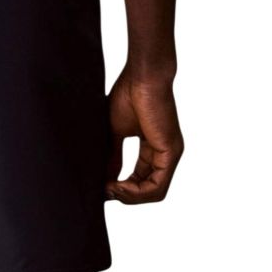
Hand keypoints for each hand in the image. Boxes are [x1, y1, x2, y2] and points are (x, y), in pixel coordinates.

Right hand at [105, 65, 183, 203]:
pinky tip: (119, 186)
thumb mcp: (115, 131)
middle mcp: (164, 152)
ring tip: (110, 189)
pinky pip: (157, 186)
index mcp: (153, 146)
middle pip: (147, 188)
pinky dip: (137, 192)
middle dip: (124, 194)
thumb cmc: (128, 93)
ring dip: (130, 196)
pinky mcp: (171, 152)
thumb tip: (103, 180)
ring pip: (154, 192)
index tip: (101, 186)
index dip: (121, 186)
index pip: (140, 177)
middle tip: (103, 191)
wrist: (142, 74)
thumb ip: (112, 155)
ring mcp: (170, 153)